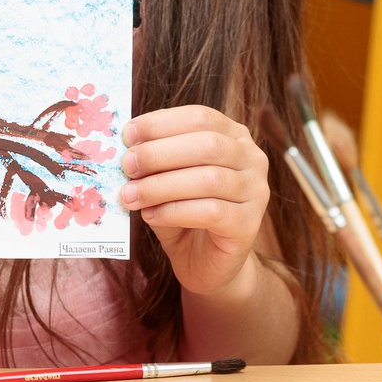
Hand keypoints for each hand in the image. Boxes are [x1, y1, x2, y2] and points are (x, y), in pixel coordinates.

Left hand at [117, 105, 270, 298]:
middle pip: (208, 145)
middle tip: (127, 166)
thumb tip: (126, 149)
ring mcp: (256, 192)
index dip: (162, 123)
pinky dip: (174, 211)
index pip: (201, 117)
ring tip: (129, 195)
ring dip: (161, 185)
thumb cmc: (183, 214)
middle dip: (160, 153)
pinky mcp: (249, 225)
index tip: (127, 135)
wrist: (206, 263)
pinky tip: (150, 216)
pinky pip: (211, 212)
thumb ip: (154, 162)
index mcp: (234, 136)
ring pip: (209, 179)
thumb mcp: (167, 179)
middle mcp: (252, 159)